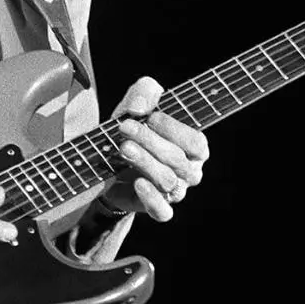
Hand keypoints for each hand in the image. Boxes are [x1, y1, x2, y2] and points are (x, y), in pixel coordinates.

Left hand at [102, 77, 209, 221]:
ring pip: (167, 181)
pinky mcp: (157, 208)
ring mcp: (175, 192)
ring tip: (123, 148)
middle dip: (149, 141)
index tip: (149, 117)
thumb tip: (140, 108)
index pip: (196, 142)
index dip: (174, 130)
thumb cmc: (135, 126)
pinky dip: (151, 198)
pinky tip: (137, 182)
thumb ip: (145, 92)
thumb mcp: (138, 101)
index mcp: (195, 147)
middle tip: (125, 127)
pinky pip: (162, 211)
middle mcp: (190, 171)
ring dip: (144, 162)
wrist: (108, 158)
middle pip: (177, 160)